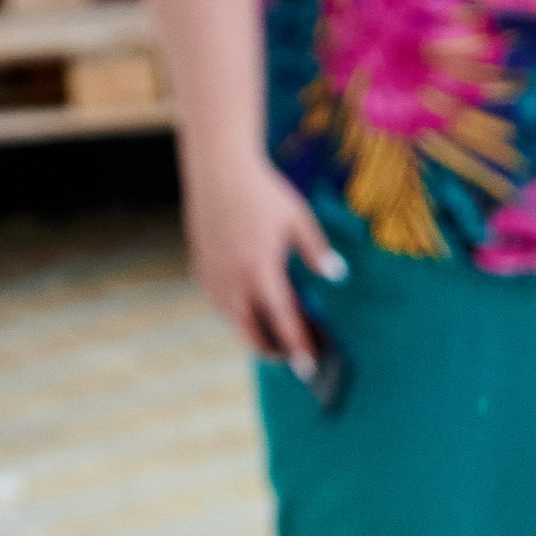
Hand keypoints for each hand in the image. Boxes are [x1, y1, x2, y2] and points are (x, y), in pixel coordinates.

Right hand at [180, 145, 343, 364]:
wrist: (218, 165)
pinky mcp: (199, 267)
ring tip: (270, 335)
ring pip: (232, 321)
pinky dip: (234, 311)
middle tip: (289, 355)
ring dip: (252, 331)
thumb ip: (318, 251)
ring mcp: (213, 275)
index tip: (308, 369)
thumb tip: (336, 275)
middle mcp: (234, 279)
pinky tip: (247, 308)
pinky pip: (218, 302)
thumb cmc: (261, 190)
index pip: (283, 322)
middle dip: (272, 350)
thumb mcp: (298, 219)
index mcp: (261, 270)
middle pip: (252, 334)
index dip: (297, 348)